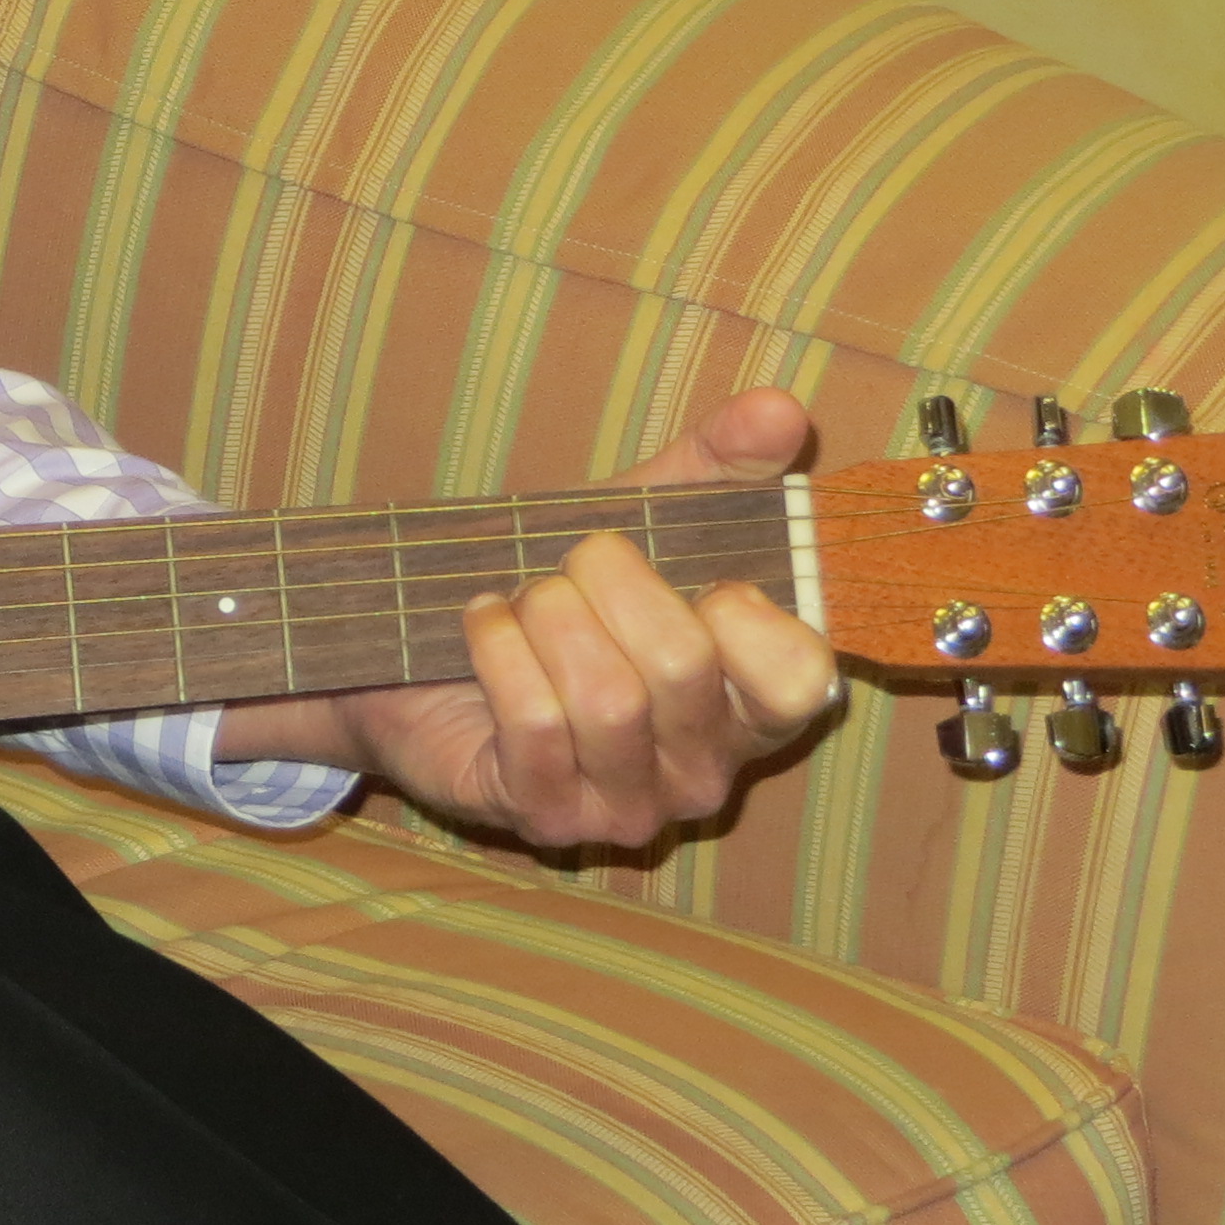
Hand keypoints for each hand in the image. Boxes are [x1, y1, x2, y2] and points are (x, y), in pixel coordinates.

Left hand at [217, 388, 842, 847]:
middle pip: (683, 666)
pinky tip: (481, 627)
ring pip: (607, 699)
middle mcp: (706, 771)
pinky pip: (535, 724)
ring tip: (521, 600)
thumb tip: (781, 406)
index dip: (741, 609)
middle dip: (607, 584)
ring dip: (544, 618)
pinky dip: (496, 651)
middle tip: (569, 566)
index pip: (801, 678)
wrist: (424, 650)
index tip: (691, 575)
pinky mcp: (547, 818)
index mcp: (752, 703)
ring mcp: (629, 807)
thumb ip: (717, 464)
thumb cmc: (562, 594)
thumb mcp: (642, 517)